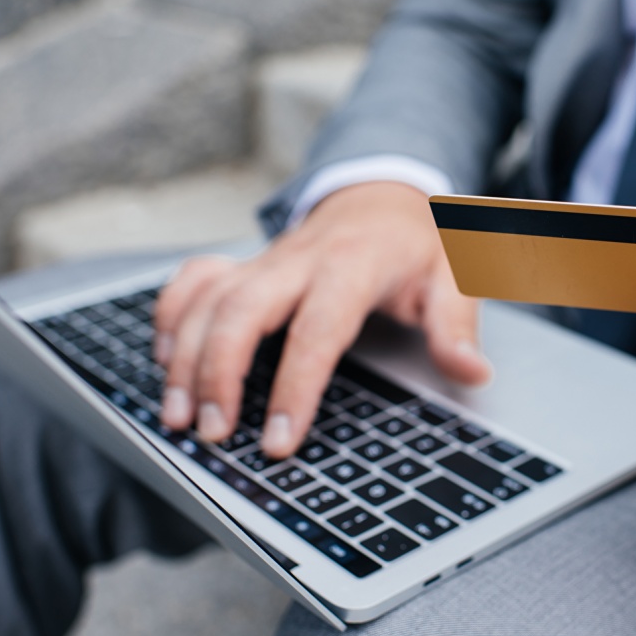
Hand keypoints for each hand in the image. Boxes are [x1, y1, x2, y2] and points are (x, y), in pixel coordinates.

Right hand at [152, 182, 490, 456]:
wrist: (384, 195)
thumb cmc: (417, 245)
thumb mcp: (454, 277)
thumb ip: (457, 326)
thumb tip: (472, 373)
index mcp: (353, 266)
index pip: (317, 331)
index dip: (294, 387)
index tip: (277, 440)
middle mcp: (298, 261)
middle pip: (240, 309)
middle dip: (216, 371)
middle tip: (210, 432)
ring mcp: (265, 261)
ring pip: (206, 300)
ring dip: (183, 357)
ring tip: (177, 417)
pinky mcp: (243, 265)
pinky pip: (193, 282)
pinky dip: (169, 316)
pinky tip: (163, 360)